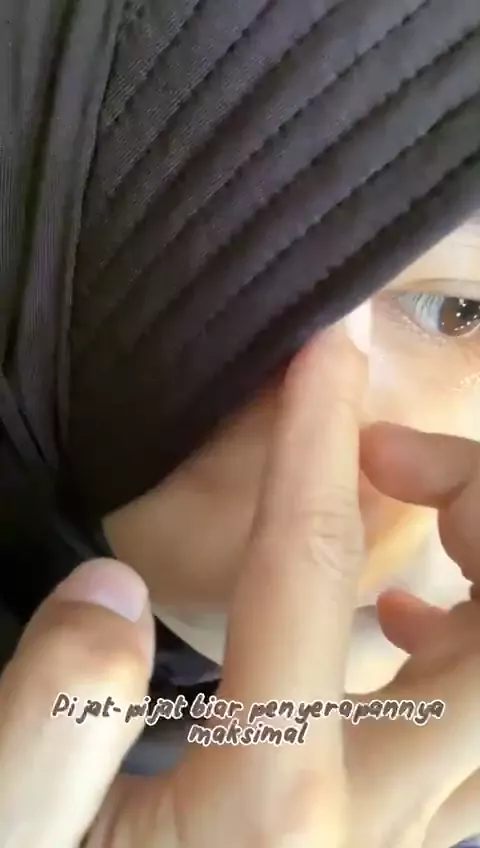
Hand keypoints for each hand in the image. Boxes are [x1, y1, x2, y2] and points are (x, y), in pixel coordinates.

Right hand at [0, 326, 474, 847]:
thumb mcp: (11, 838)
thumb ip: (55, 716)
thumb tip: (109, 590)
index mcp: (267, 806)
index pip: (308, 568)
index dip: (316, 437)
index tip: (322, 348)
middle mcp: (371, 826)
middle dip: (474, 502)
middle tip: (386, 448)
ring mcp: (405, 847)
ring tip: (410, 514)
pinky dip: (471, 645)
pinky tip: (405, 620)